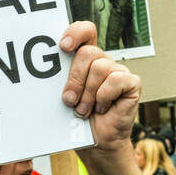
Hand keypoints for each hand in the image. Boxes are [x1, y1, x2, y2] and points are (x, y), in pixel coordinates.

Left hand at [59, 21, 140, 154]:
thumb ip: (60, 79)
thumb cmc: (77, 121)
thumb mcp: (64, 96)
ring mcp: (119, 71)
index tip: (62, 47)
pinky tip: (103, 108)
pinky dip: (104, 97)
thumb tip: (43, 72)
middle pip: (87, 52)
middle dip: (74, 79)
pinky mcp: (132, 83)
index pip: (85, 31)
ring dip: (88, 94)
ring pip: (99, 68)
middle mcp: (103, 61)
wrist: (96, 143)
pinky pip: (115, 80)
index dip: (75, 33)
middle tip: (69, 100)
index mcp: (86, 59)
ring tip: (84, 110)